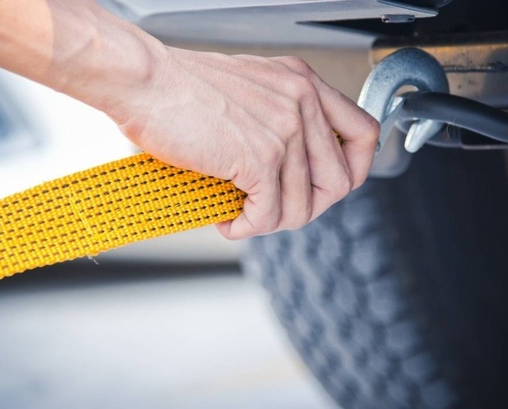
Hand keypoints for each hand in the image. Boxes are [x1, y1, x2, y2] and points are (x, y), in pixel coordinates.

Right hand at [110, 47, 378, 239]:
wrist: (144, 81)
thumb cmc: (181, 87)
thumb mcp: (251, 89)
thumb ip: (281, 117)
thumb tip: (293, 168)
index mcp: (303, 84)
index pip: (363, 134)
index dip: (354, 170)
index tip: (327, 188)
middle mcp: (302, 103)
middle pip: (338, 182)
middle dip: (305, 207)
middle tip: (271, 209)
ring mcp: (284, 130)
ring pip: (302, 207)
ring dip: (270, 222)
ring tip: (242, 215)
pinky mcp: (260, 157)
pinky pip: (269, 216)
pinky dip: (247, 228)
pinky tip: (228, 220)